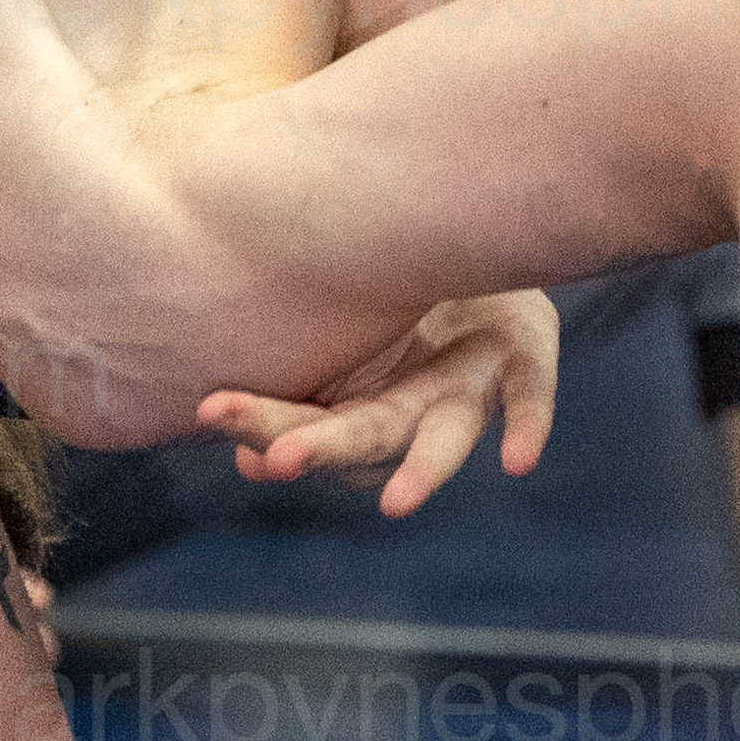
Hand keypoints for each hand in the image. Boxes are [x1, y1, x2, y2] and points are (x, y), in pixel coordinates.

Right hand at [195, 289, 559, 516]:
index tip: (212, 409)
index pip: (303, 421)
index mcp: (360, 396)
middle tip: (273, 461)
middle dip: (319, 450)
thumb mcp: (336, 296)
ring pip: (442, 436)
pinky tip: (519, 464)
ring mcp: (470, 384)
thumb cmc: (399, 280)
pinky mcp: (527, 353)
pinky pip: (530, 395)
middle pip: (364, 434)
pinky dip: (527, 427)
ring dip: (421, 471)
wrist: (491, 236)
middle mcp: (414, 403)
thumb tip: (209, 378)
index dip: (261, 423)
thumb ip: (287, 333)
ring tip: (395, 505)